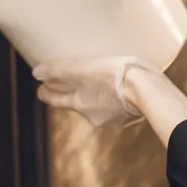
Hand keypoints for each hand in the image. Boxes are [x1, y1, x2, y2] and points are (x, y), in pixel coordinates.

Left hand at [33, 56, 160, 127]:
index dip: (46, 92)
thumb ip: (59, 71)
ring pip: (99, 105)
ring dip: (97, 95)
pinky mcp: (131, 115)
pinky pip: (118, 105)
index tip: (41, 87)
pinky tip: (124, 86)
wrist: (149, 92)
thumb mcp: (82, 69)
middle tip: (72, 80)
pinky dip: (116, 97)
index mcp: (80, 104)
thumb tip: (36, 73)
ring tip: (103, 79)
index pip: (55, 100)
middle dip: (72, 93)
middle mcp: (93, 116)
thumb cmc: (114, 76)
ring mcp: (113, 118)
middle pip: (76, 103)